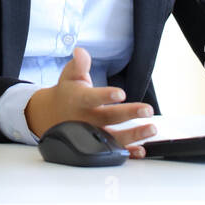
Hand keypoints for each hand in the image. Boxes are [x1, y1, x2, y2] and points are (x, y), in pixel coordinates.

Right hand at [25, 48, 155, 158]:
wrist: (52, 116)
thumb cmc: (67, 94)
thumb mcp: (70, 76)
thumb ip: (78, 65)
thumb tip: (80, 51)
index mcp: (79, 100)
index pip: (93, 98)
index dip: (106, 96)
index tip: (121, 93)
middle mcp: (86, 119)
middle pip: (109, 118)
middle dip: (129, 114)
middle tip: (147, 110)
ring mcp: (93, 135)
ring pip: (114, 137)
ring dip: (134, 135)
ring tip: (151, 128)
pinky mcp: (98, 145)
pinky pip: (113, 152)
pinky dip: (128, 153)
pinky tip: (141, 150)